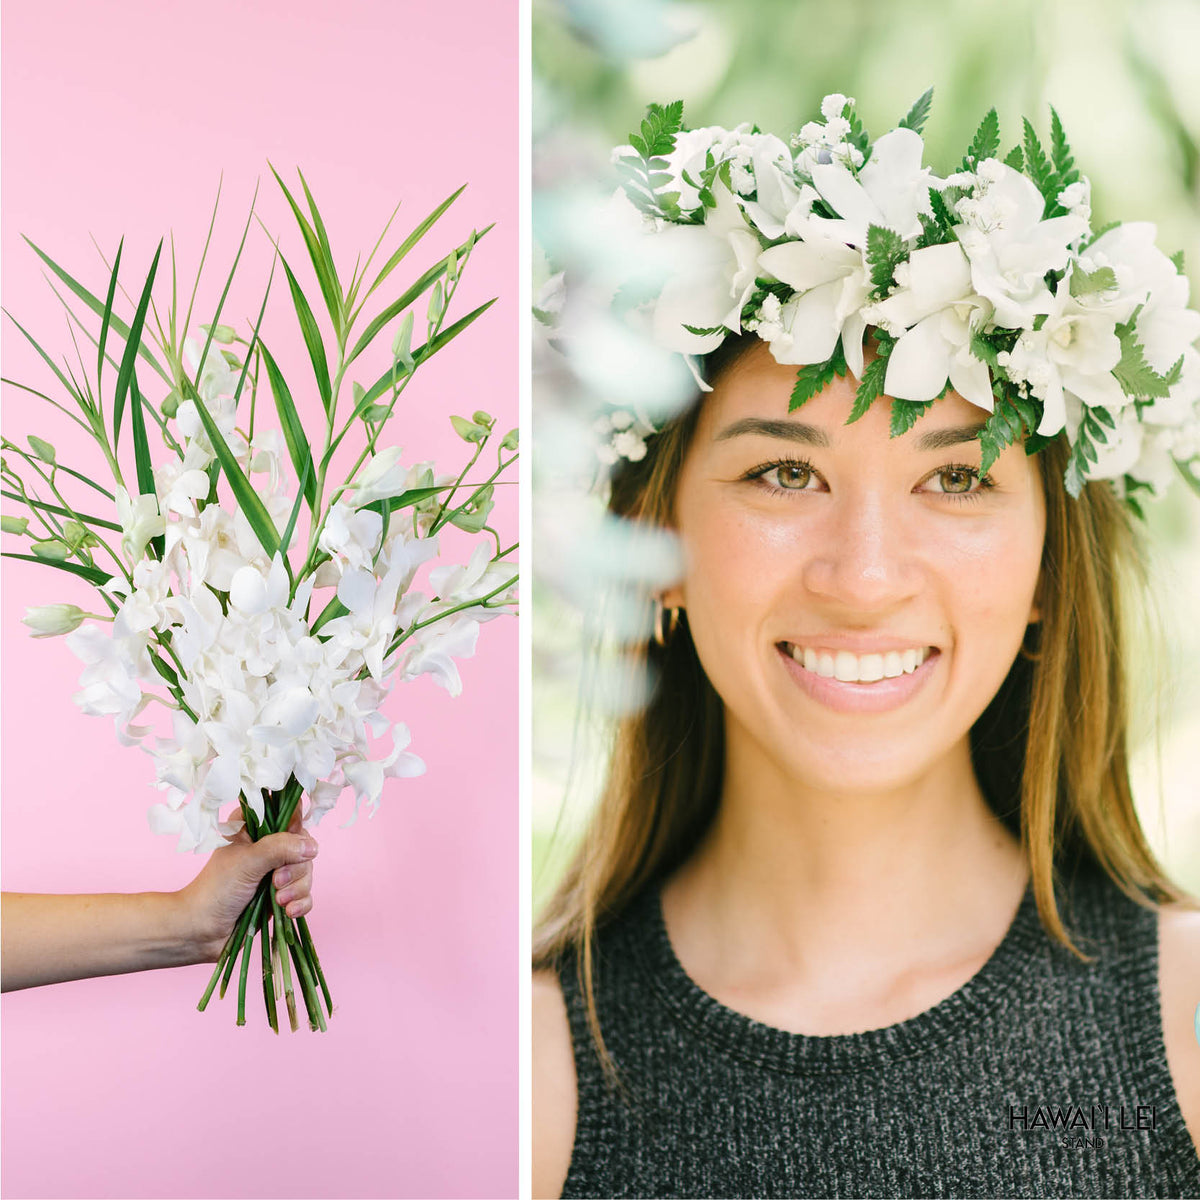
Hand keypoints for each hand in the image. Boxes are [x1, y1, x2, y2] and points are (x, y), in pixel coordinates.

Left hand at [177, 809, 317, 961]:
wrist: (202, 931)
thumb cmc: (217, 889)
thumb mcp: (248, 862)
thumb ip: (280, 848)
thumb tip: (313, 847)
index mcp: (255, 827)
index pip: (287, 813)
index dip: (294, 828)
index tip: (288, 845)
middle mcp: (268, 846)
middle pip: (303, 846)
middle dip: (295, 868)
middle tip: (276, 881)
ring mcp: (276, 871)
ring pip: (307, 871)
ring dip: (297, 888)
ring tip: (279, 901)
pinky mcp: (282, 894)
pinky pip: (306, 893)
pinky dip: (301, 903)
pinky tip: (289, 911)